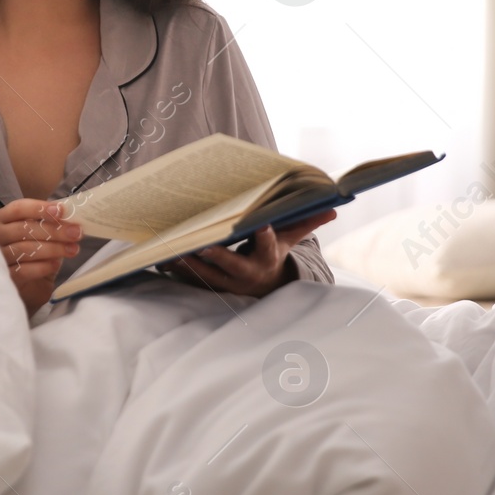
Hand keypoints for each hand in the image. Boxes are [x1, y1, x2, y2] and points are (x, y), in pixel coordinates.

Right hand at [0, 197, 82, 314]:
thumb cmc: (36, 250)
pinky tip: (56, 264)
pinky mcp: (6, 276)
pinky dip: (42, 267)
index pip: (19, 208)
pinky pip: (23, 270)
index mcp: (5, 218)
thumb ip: (54, 222)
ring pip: (24, 249)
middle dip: (53, 230)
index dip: (40, 208)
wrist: (31, 284)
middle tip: (76, 233)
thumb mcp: (44, 233)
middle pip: (24, 229)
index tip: (62, 211)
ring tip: (72, 250)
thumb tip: (73, 217)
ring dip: (53, 248)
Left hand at [157, 209, 335, 297]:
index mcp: (267, 258)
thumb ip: (305, 222)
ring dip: (189, 264)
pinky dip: (176, 270)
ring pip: (206, 275)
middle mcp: (246, 273)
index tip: (263, 225)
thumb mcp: (289, 240)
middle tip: (203, 246)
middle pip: (232, 265)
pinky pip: (190, 280)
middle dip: (218, 257)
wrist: (262, 287)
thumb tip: (333, 206)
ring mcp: (226, 282)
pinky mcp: (209, 286)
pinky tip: (160, 258)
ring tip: (173, 250)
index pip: (269, 246)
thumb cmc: (273, 255)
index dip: (266, 236)